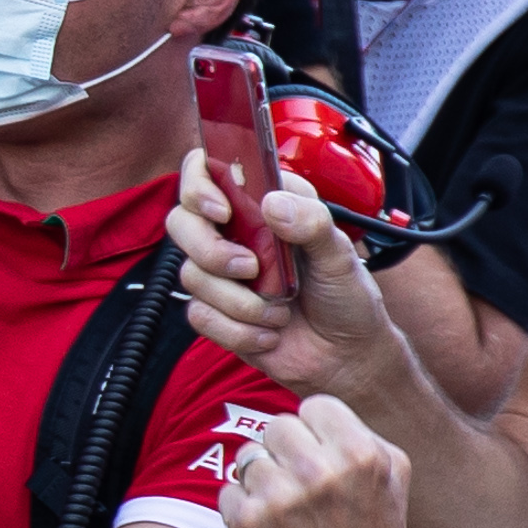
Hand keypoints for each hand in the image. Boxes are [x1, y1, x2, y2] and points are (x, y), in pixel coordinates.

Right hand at [169, 150, 403, 406]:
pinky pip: (200, 316)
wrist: (345, 356)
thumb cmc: (345, 297)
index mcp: (264, 203)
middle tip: (249, 268)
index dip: (200, 185)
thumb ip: (311, 222)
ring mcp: (222, 274)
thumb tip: (272, 204)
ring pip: (192, 276)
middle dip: (210, 250)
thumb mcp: (340, 253)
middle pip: (182, 222)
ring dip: (238, 301)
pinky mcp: (216, 312)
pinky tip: (268, 332)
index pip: (208, 171)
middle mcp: (236, 234)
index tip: (223, 211)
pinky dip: (237, 329)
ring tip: (278, 310)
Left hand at [219, 393, 419, 527]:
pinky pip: (228, 491)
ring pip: (248, 457)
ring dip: (261, 478)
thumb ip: (357, 431)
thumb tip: (311, 411)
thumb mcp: (393, 473)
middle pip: (276, 426)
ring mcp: (278, 499)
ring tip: (285, 505)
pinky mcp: (248, 526)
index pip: (314, 406)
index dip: (315, 429)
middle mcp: (318, 472)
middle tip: (299, 480)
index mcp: (359, 453)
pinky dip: (243, 507)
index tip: (320, 453)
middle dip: (285, 450)